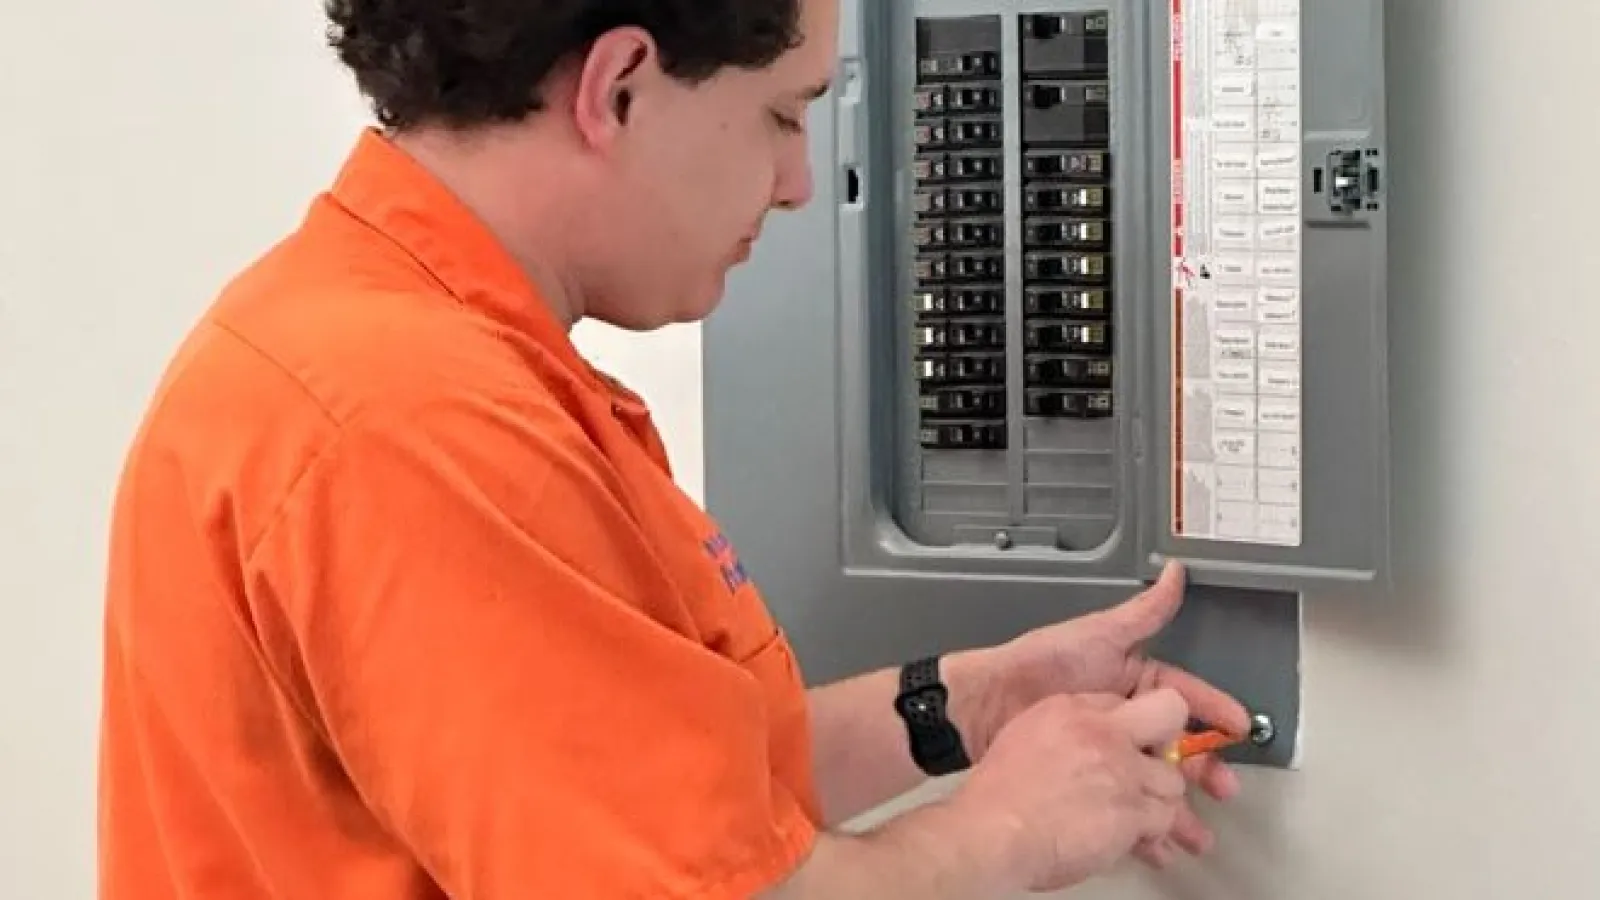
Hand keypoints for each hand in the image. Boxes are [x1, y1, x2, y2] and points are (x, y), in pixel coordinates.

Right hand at [948, 689, 1191, 892]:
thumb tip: (1084, 746)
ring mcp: (1123, 770)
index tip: (1129, 743)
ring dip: (1158, 799)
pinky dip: (1152, 833)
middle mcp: (1104, 731)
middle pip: (1168, 715)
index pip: (1122, 701)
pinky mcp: (1133, 810)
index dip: (1130, 725)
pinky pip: (1164, 818)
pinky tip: (1135, 840)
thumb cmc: (998, 792)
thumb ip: (1064, 731)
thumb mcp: (1026, 736)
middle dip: (1167, 743)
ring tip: (1137, 817)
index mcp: (1072, 709)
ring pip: (1173, 778)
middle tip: (1149, 770)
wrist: (993, 829)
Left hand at [964, 561, 1249, 863]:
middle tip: (1225, 788)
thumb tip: (1175, 572)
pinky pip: (1124, 800)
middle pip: (1178, 745)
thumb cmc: (1040, 663)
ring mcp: (1109, 748)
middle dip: (1205, 768)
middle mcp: (1126, 716)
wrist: (988, 704)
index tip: (1241, 728)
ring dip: (1178, 804)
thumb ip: (1143, 611)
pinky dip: (1143, 821)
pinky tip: (1158, 841)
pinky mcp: (1090, 777)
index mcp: (1134, 681)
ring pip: (1155, 778)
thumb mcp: (1097, 634)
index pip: (1185, 698)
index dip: (1215, 712)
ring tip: (1196, 830)